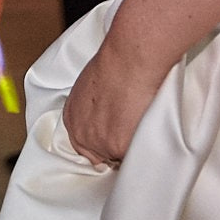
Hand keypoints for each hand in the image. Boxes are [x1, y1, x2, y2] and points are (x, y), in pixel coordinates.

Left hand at [61, 37, 164, 167]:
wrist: (129, 60)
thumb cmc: (114, 64)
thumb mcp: (91, 87)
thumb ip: (93, 108)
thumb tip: (105, 115)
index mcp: (71, 118)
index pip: (84, 146)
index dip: (103, 142)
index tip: (115, 138)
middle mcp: (81, 134)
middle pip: (100, 157)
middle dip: (115, 149)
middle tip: (131, 130)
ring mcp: (100, 145)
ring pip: (119, 158)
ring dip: (131, 147)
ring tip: (141, 124)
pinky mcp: (119, 149)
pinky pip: (135, 158)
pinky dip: (144, 147)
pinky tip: (148, 128)